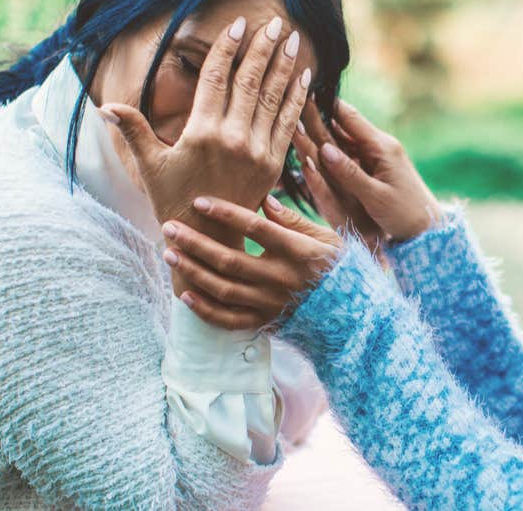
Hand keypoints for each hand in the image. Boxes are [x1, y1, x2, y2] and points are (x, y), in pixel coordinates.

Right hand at [99, 16, 309, 224]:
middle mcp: (233, 139)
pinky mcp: (274, 164)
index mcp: (201, 133)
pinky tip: (304, 78)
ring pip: (272, 98)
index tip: (239, 24)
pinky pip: (288, 124)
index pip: (217, 78)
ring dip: (284, 67)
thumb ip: (133, 130)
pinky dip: (296, 99)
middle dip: (263, 49)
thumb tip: (104, 105)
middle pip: (250, 82)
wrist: (207, 239)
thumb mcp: (149, 165)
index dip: (227, 48)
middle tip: (276, 22)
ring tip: (293, 40)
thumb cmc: (172, 200)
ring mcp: (257, 151)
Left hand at [161, 195, 341, 329]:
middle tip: (170, 227)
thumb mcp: (325, 237)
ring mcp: (271, 304)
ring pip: (223, 288)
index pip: (255, 228)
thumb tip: (263, 199)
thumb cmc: (338, 268)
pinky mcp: (266, 323)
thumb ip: (293, 220)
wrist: (352, 314)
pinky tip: (186, 295)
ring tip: (169, 254)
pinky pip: (230, 320)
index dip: (225, 214)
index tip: (199, 202)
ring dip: (193, 271)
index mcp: (297, 252)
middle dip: (196, 242)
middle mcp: (281, 279)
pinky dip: (205, 310)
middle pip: (230, 259)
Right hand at [293, 99, 440, 242]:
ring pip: (345, 140)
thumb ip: (349, 173)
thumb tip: (323, 149)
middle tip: (295, 102)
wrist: (428, 227)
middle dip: (319, 116)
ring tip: (299, 119)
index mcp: (381, 147)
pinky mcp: (377, 167)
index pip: (349, 118)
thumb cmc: (404, 214)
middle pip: (344, 126)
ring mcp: (378, 156)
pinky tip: (317, 144)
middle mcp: (380, 146)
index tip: (305, 92)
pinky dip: (334, 149)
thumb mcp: (376, 196)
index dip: (326, 105)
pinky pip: (351, 153)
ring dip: (324, 132)